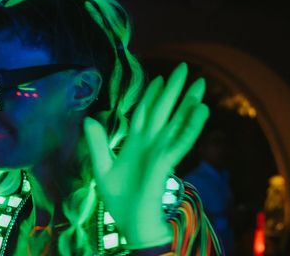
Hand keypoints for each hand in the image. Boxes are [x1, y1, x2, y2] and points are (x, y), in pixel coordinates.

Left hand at [84, 63, 208, 247]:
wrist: (132, 222)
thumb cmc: (120, 199)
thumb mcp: (101, 168)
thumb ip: (97, 143)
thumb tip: (88, 119)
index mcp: (136, 142)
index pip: (144, 112)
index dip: (151, 95)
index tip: (159, 78)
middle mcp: (151, 143)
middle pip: (164, 110)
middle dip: (174, 90)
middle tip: (184, 67)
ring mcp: (161, 150)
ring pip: (177, 121)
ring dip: (188, 103)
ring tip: (199, 84)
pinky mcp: (167, 161)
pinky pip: (181, 139)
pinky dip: (191, 124)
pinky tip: (201, 110)